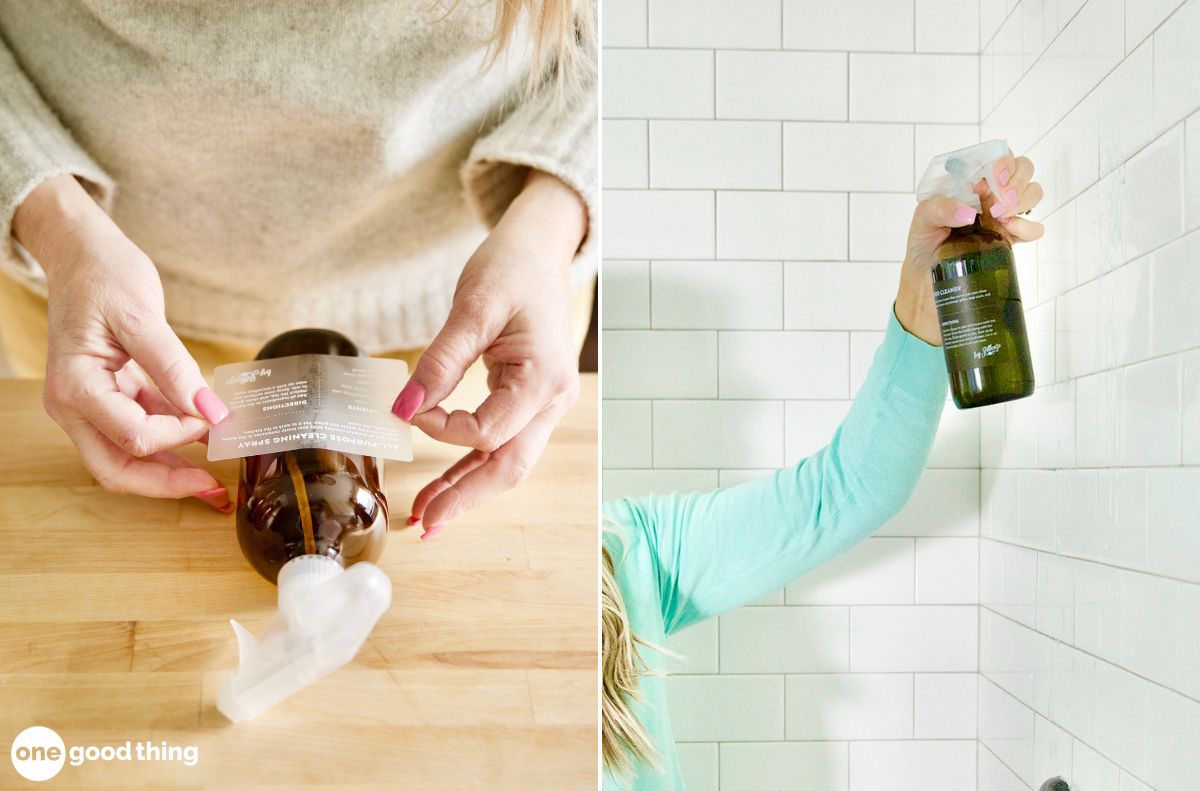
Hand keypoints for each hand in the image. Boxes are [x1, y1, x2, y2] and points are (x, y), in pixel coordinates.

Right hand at [12, 175, 231, 510]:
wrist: (82, 255)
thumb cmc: (104, 277)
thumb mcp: (142, 316)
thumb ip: (173, 366)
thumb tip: (209, 410)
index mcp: (75, 386)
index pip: (131, 435)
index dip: (178, 435)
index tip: (215, 418)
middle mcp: (73, 405)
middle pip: (116, 468)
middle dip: (167, 484)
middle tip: (216, 491)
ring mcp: (88, 406)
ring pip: (125, 459)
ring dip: (169, 471)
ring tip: (215, 481)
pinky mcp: (107, 399)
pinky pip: (136, 434)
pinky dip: (169, 443)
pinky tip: (202, 442)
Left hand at [391, 170, 586, 538]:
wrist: (541, 248)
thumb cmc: (511, 269)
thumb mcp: (472, 308)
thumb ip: (439, 362)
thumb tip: (403, 410)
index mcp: (544, 378)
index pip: (490, 430)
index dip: (445, 430)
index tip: (411, 412)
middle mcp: (553, 399)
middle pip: (510, 466)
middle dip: (466, 498)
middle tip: (424, 525)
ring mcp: (546, 404)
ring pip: (509, 461)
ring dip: (468, 490)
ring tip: (427, 517)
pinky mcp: (531, 401)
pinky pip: (504, 442)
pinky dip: (474, 466)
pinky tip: (446, 486)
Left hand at [895, 151, 1044, 344]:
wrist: (927, 282)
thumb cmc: (924, 245)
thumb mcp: (922, 221)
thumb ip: (939, 208)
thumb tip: (969, 213)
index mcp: (971, 183)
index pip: (998, 157)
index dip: (1003, 162)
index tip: (994, 178)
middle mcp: (991, 196)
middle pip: (1023, 169)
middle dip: (1017, 180)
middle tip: (996, 202)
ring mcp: (1004, 217)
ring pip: (1034, 193)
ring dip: (1023, 200)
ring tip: (1000, 216)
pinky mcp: (1010, 240)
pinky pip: (1035, 228)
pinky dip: (1029, 227)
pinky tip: (1010, 231)